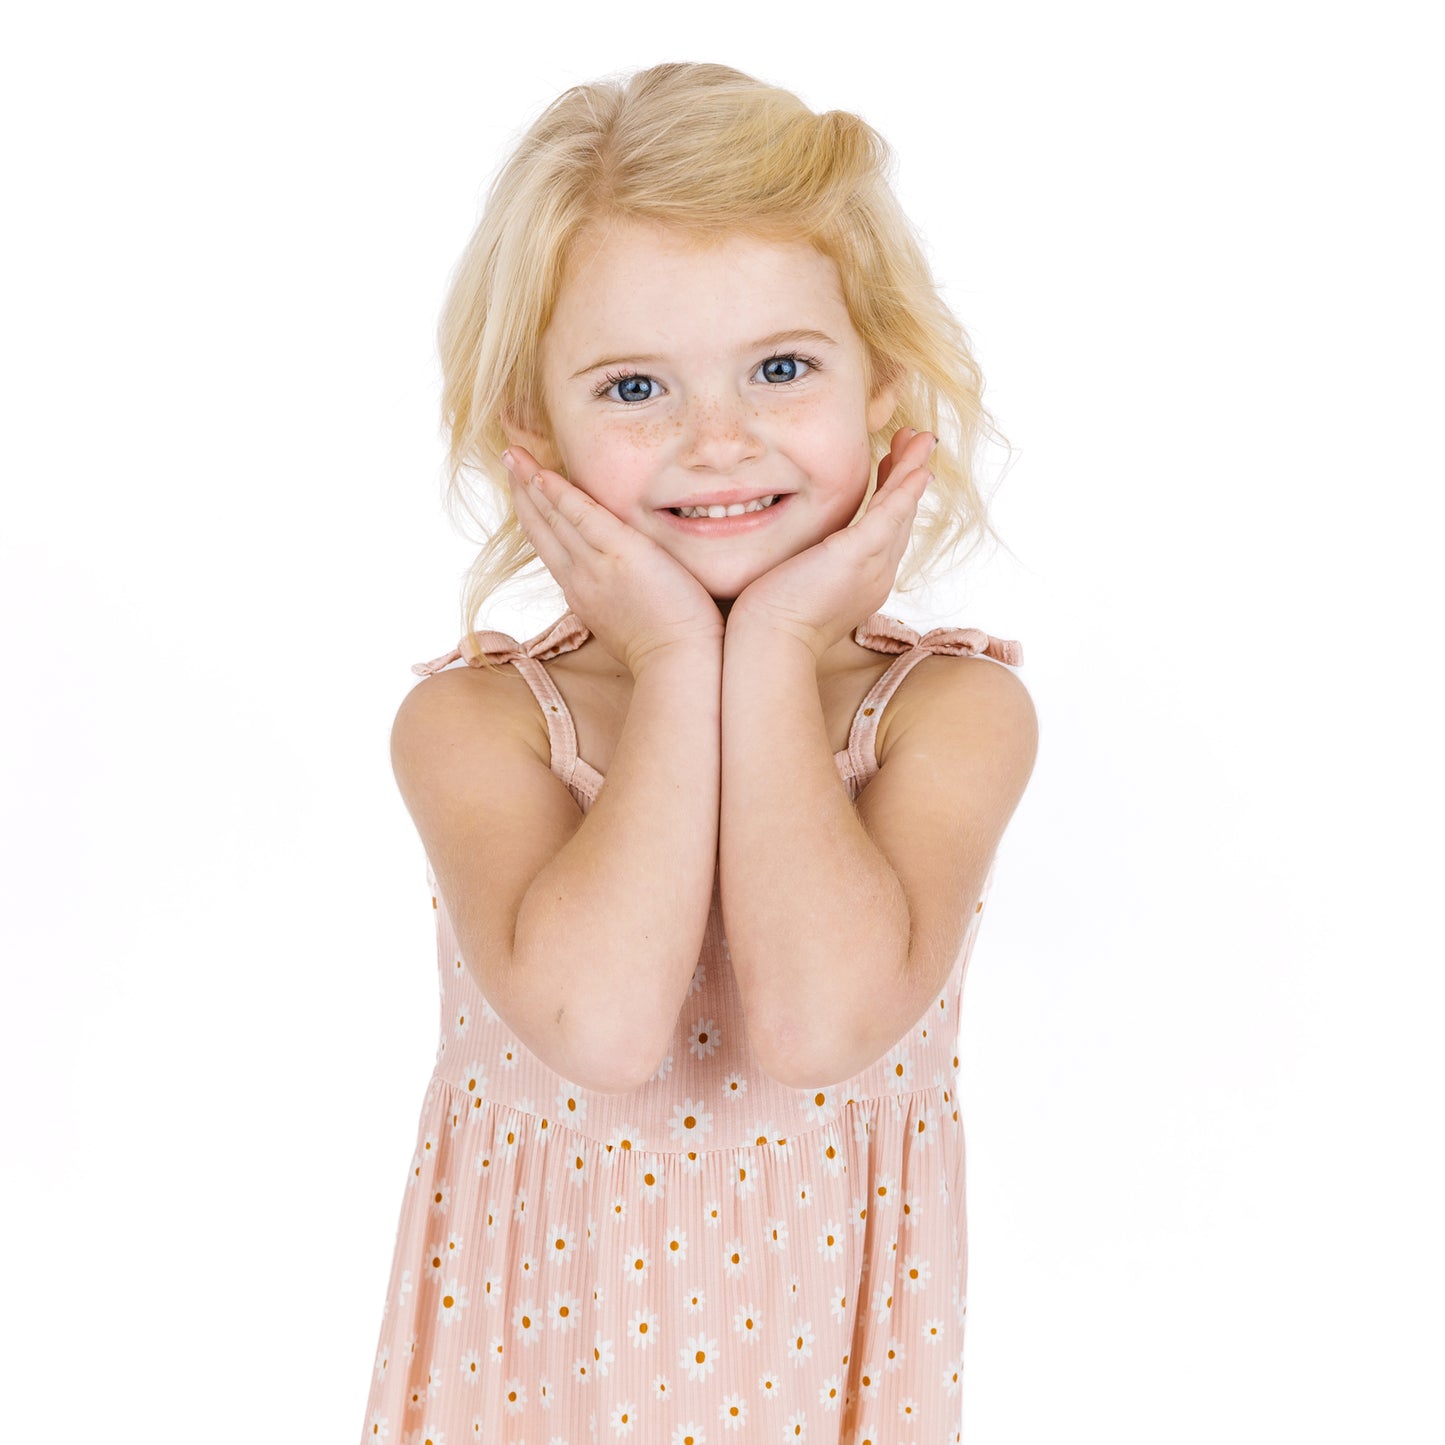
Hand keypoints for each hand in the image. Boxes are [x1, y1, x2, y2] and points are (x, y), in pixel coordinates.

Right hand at [504, 446, 724, 675]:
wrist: (677, 664)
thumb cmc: (667, 652)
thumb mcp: (628, 627)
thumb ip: (620, 602)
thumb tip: (629, 593)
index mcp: (583, 596)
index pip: (552, 548)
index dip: (535, 518)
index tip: (524, 495)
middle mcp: (580, 579)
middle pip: (543, 528)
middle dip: (523, 492)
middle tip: (508, 459)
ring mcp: (597, 566)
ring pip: (555, 517)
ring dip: (531, 482)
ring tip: (513, 454)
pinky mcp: (622, 553)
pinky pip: (583, 514)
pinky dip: (560, 493)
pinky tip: (542, 473)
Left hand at [727, 427, 935, 658]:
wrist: (771, 643)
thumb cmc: (772, 623)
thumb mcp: (797, 587)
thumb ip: (807, 567)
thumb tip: (794, 555)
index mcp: (863, 582)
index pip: (885, 531)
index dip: (892, 496)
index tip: (891, 466)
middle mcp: (876, 574)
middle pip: (901, 518)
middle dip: (909, 477)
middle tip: (916, 442)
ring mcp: (871, 566)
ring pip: (901, 510)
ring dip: (913, 471)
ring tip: (922, 438)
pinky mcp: (857, 555)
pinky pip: (890, 515)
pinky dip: (906, 490)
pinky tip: (918, 467)